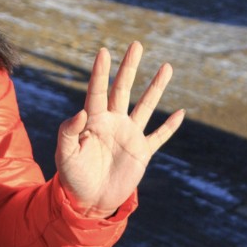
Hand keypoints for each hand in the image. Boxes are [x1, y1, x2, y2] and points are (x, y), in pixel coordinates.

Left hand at [54, 42, 184, 216]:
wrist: (88, 202)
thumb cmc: (72, 177)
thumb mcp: (65, 155)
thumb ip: (69, 132)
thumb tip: (82, 112)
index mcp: (93, 120)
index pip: (97, 91)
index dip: (100, 72)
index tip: (104, 52)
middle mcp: (113, 122)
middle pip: (123, 89)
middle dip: (130, 67)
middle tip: (136, 44)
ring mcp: (129, 136)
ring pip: (145, 106)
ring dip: (156, 88)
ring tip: (167, 67)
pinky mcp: (141, 152)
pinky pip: (159, 137)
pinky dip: (170, 127)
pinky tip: (181, 113)